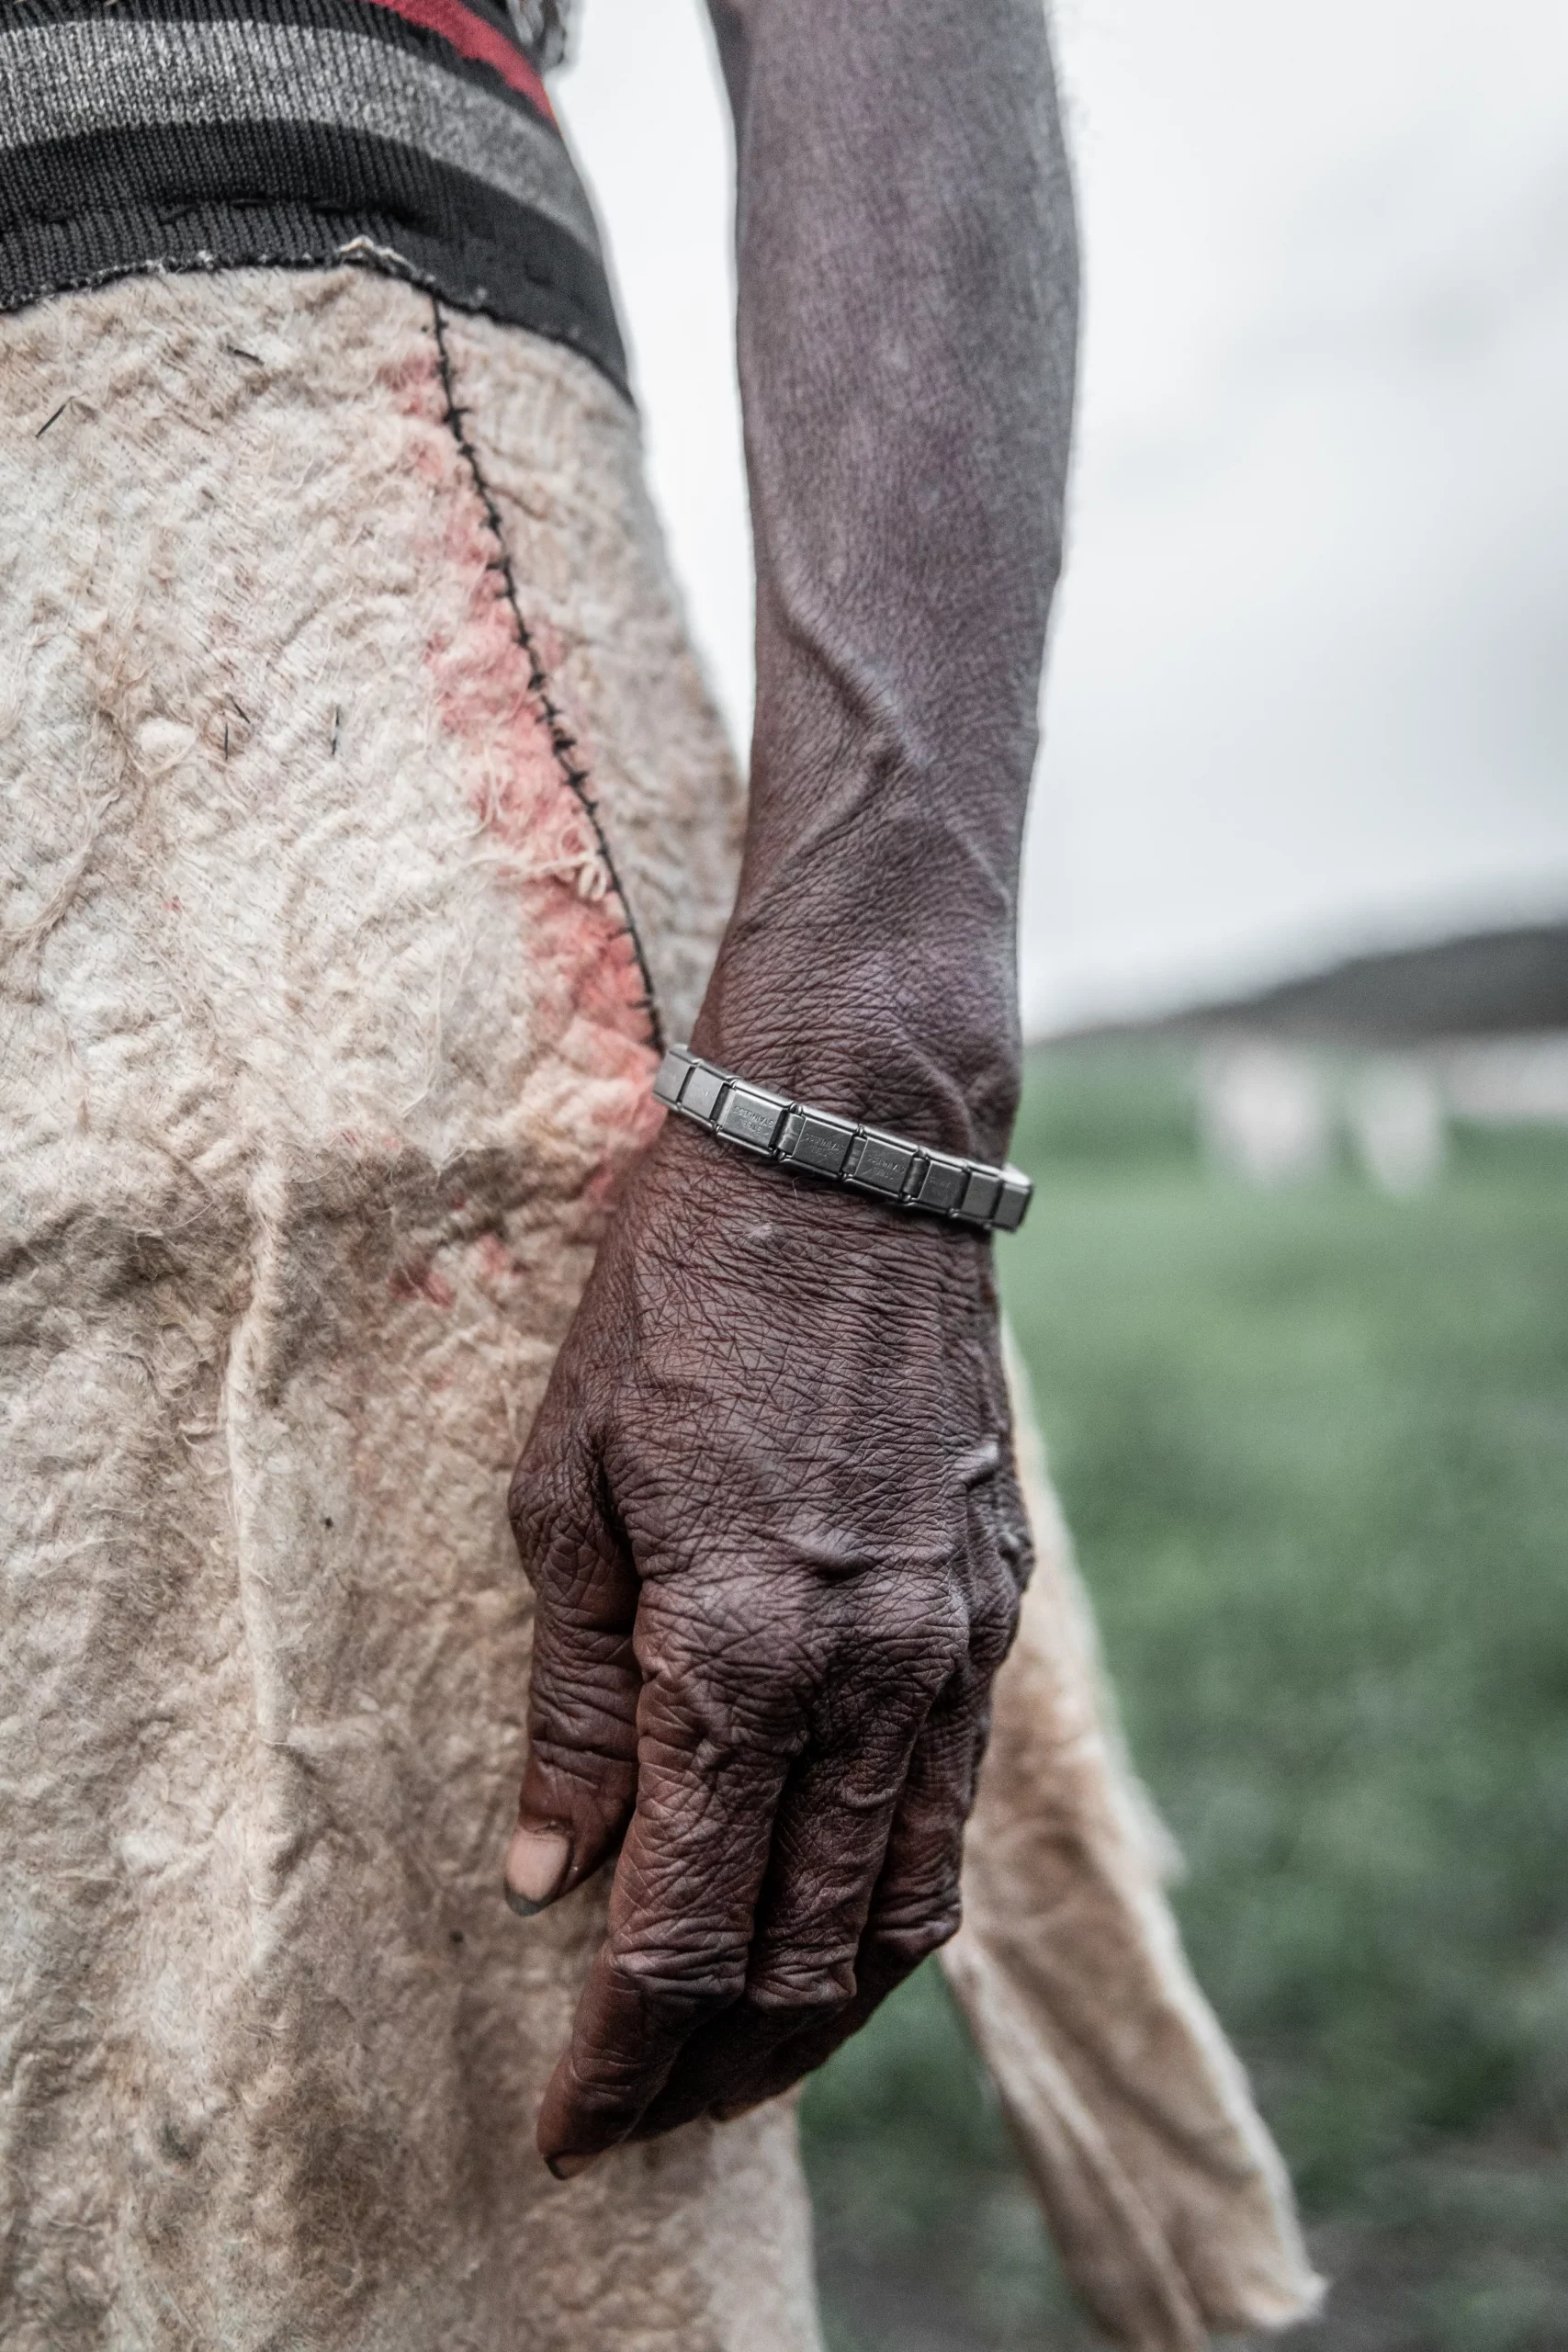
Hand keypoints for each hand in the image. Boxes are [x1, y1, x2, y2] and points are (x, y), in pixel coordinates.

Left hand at [505, 1110, 1030, 2171]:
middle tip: (642, 2118)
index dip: (621, 2055)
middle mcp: (866, 1674)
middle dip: (715, 2066)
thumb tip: (547, 1875)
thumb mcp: (565, 1490)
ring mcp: (948, 1646)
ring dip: (822, 2014)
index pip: (681, 1928)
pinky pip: (952, 1807)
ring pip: (904, 1907)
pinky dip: (894, 1904)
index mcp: (735, 1649)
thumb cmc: (675, 1306)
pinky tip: (836, 1921)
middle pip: (803, 1953)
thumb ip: (569, 1701)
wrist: (848, 1168)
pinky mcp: (991, 1609)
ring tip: (740, 2064)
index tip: (570, 2126)